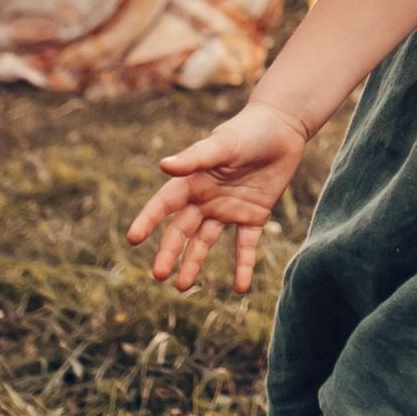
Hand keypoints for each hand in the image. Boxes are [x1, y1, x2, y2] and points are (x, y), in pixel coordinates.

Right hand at [125, 102, 310, 292]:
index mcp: (193, 180)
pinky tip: (241, 288)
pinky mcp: (254, 216)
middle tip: (159, 275)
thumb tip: (163, 166)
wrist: (283, 127)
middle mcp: (206, 198)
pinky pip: (245, 245)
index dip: (148, 220)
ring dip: (194, 263)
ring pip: (205, 241)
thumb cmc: (248, 130)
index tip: (133, 239)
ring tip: (182, 286)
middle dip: (169, 252)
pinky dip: (243, 266)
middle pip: (182, 229)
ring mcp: (228, 209)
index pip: (165, 204)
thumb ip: (195, 158)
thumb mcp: (223, 144)